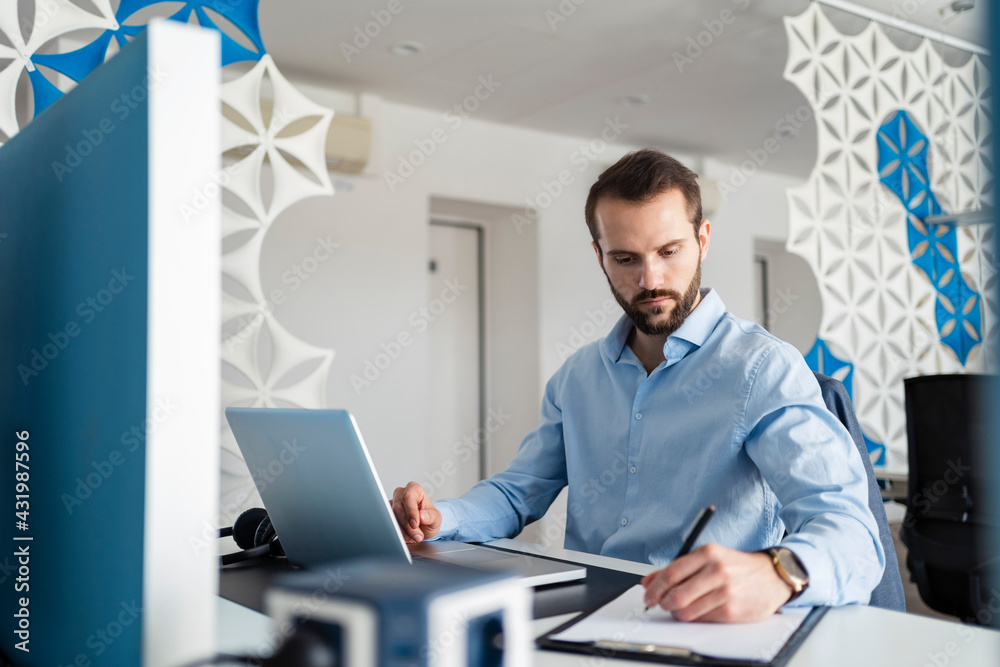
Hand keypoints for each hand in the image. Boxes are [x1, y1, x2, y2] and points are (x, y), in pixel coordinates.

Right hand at [391, 481, 442, 542]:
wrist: (423, 529)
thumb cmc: (429, 519)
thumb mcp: (437, 518)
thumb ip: (432, 516)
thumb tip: (422, 516)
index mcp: (414, 489)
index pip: (408, 496)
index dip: (411, 511)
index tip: (415, 524)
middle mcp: (401, 494)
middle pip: (398, 508)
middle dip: (408, 526)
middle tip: (418, 536)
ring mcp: (392, 504)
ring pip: (392, 518)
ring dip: (403, 531)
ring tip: (414, 537)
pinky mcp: (387, 515)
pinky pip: (388, 525)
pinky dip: (398, 533)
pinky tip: (407, 537)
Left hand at [640, 544, 792, 622]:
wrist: (772, 576)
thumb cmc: (736, 566)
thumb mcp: (708, 557)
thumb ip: (677, 568)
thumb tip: (648, 581)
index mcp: (707, 553)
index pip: (671, 574)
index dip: (655, 588)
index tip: (648, 595)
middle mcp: (716, 571)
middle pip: (676, 595)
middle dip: (663, 603)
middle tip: (661, 604)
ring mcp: (725, 592)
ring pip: (687, 611)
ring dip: (677, 613)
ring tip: (680, 608)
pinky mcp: (732, 611)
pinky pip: (702, 619)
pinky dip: (695, 618)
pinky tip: (698, 611)